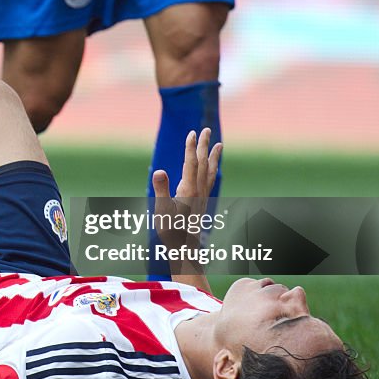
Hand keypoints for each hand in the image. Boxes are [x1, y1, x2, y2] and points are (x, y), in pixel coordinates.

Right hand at [151, 128, 221, 252]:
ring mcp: (202, 197)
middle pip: (203, 163)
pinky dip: (213, 170)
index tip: (191, 133)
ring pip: (210, 171)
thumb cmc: (170, 231)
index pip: (191, 163)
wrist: (184, 249)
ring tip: (219, 145)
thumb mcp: (161, 210)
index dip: (190, 147)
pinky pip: (210, 181)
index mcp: (188, 191)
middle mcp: (199, 191)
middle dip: (204, 146)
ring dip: (214, 156)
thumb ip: (161, 190)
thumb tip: (159, 171)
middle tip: (205, 130)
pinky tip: (213, 169)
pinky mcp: (202, 202)